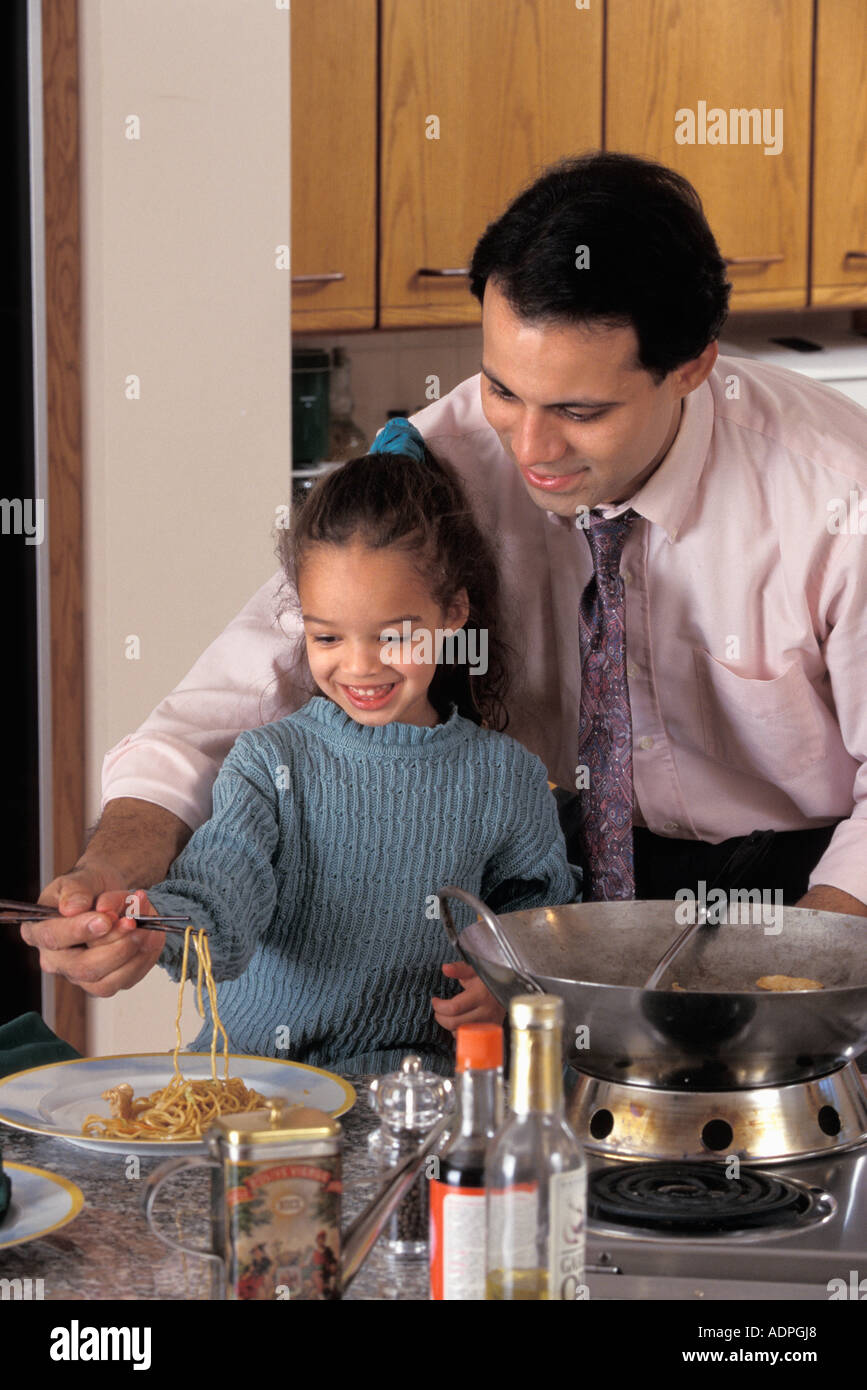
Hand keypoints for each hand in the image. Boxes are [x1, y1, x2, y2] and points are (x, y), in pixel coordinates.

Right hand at [21, 868, 165, 997]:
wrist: (107, 894)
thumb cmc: (88, 888)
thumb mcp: (79, 878)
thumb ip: (75, 890)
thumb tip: (73, 908)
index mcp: (38, 932)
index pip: (54, 938)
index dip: (80, 930)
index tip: (105, 918)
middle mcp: (56, 961)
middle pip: (83, 967)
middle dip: (114, 945)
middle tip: (133, 922)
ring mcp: (81, 976)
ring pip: (107, 982)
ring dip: (133, 953)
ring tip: (147, 926)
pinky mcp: (106, 981)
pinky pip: (127, 980)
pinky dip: (145, 957)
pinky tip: (152, 935)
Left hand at [432, 961, 505, 1031]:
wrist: (509, 989)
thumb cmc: (489, 979)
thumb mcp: (474, 970)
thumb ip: (459, 969)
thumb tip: (445, 968)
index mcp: (480, 995)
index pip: (453, 1008)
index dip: (439, 1006)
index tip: (434, 1000)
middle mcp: (486, 1011)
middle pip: (454, 1023)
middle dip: (440, 1017)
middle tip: (438, 1010)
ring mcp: (489, 1023)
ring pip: (461, 1032)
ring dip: (450, 1025)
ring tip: (448, 1015)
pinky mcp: (491, 1030)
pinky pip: (470, 1037)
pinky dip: (461, 1031)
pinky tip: (459, 1022)